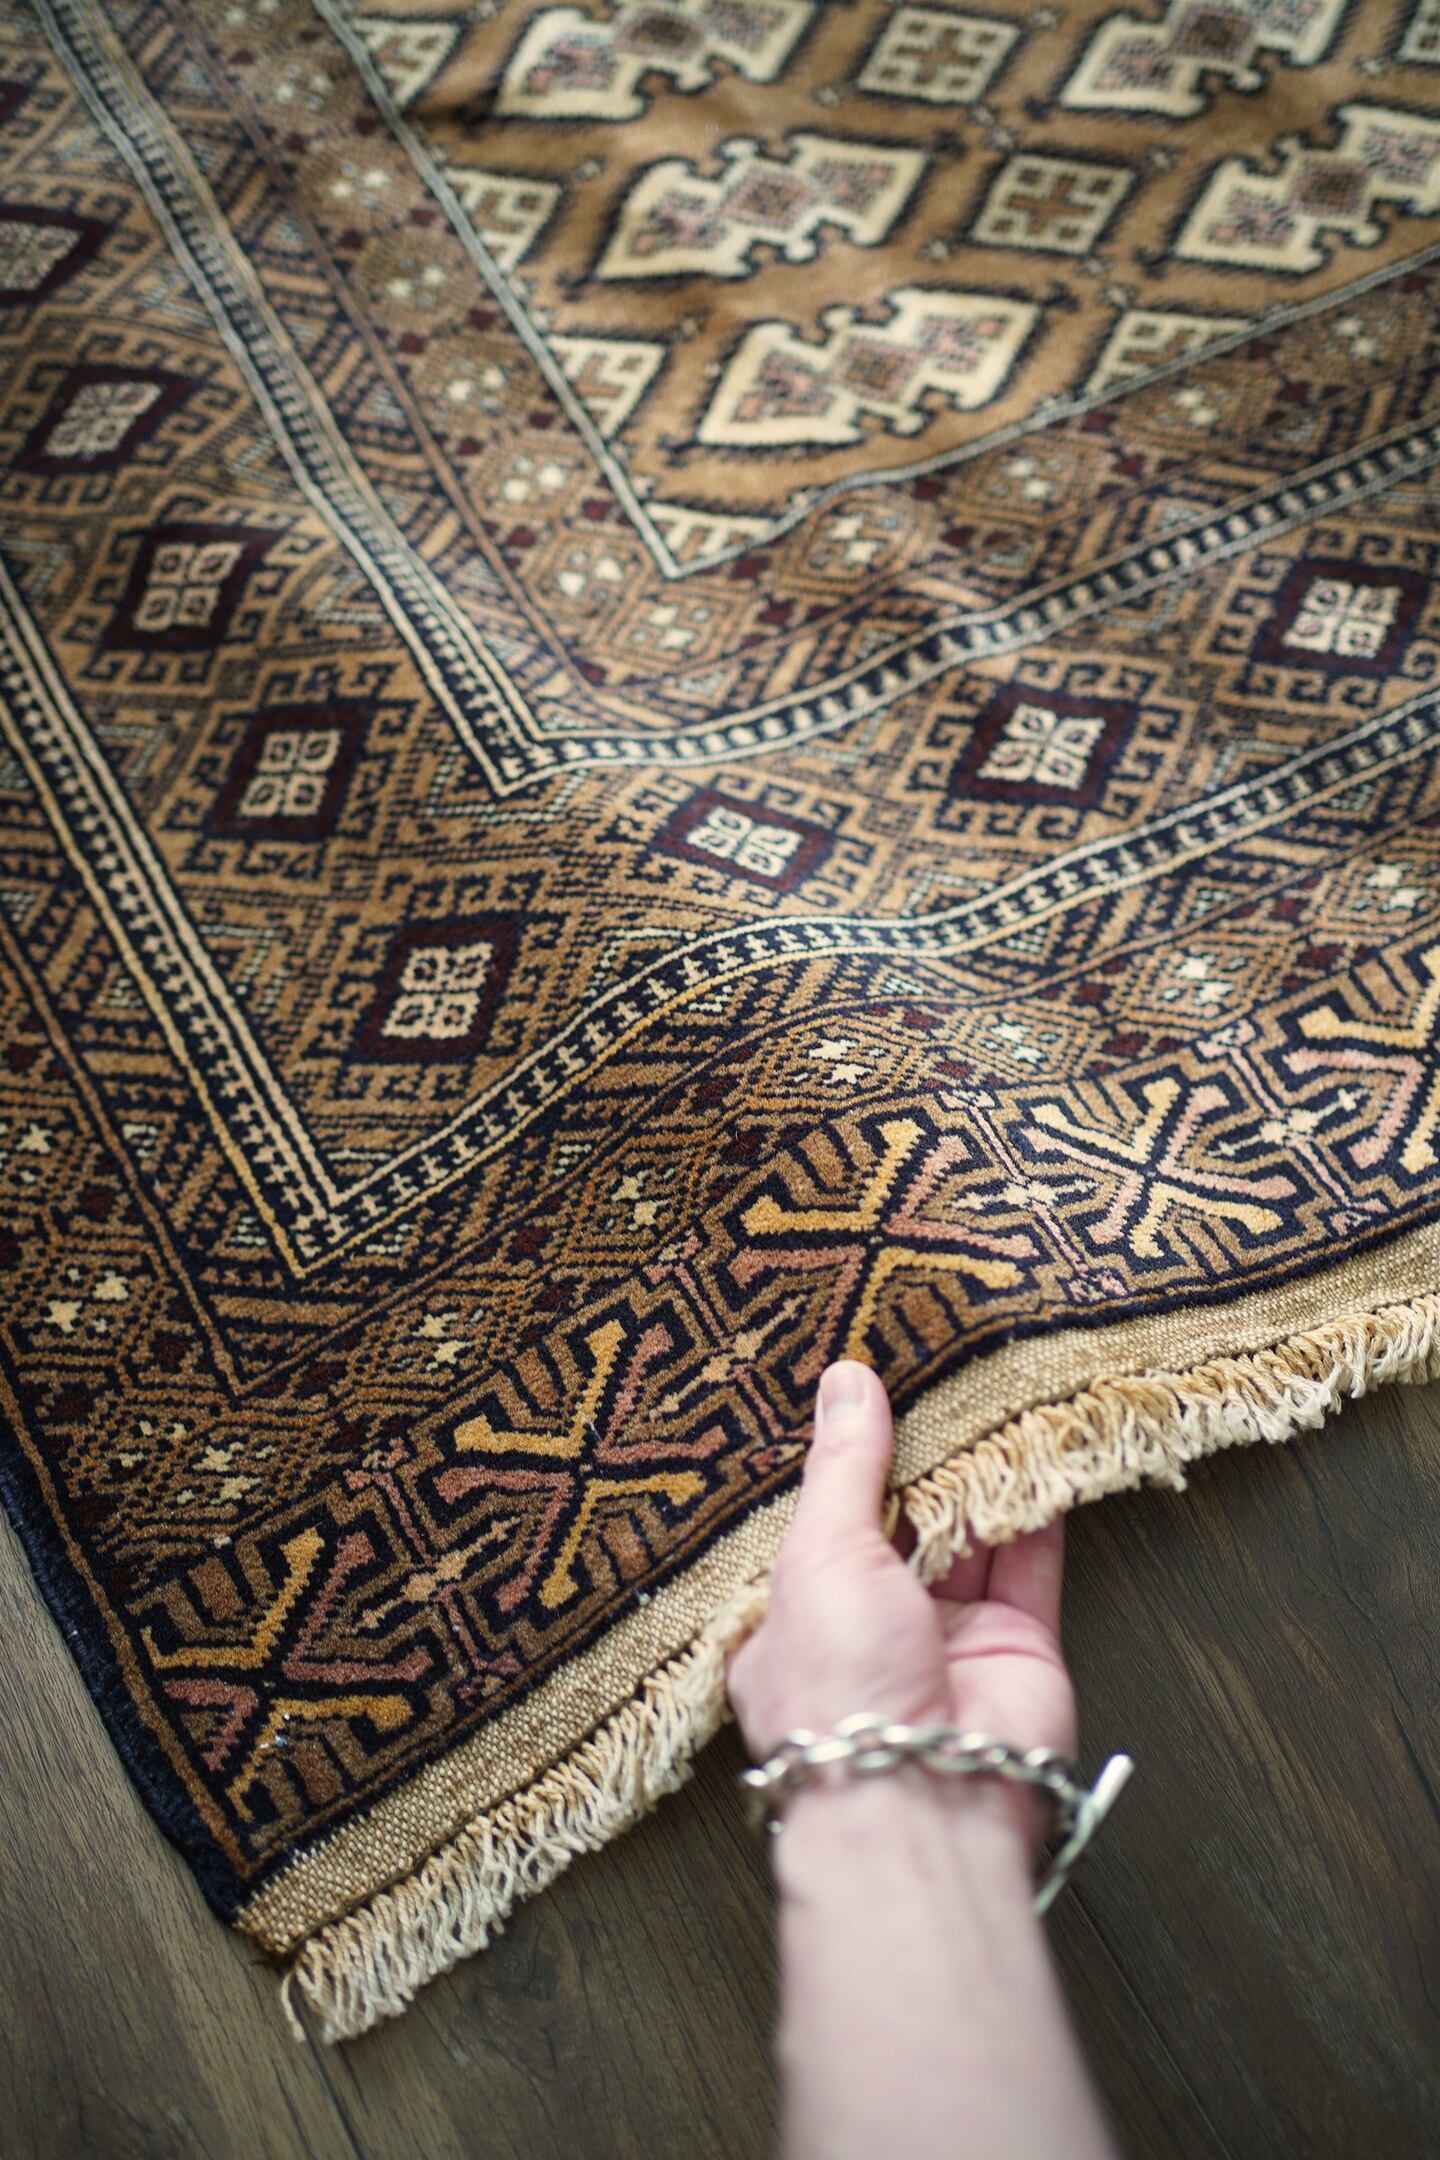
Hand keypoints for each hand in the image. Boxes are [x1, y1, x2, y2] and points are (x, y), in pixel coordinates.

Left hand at [727, 1360, 1074, 1850]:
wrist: (923, 1801)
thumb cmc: (838, 1690)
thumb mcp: (819, 1553)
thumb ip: (844, 1466)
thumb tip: (846, 1383)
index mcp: (793, 1614)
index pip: (815, 1519)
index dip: (838, 1456)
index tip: (859, 1385)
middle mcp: (868, 1626)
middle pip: (898, 1520)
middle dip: (916, 1454)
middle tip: (933, 1368)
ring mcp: (946, 1637)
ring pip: (967, 1532)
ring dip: (979, 1469)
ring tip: (987, 1388)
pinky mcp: (1017, 1644)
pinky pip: (1030, 1561)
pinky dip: (1037, 1505)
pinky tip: (1040, 1444)